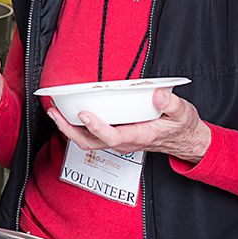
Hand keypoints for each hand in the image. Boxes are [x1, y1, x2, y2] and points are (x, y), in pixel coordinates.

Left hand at [45, 89, 212, 163]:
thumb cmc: (180, 128)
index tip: (84, 114)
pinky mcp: (114, 136)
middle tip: (55, 112)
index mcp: (140, 137)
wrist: (183, 141)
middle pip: (91, 142)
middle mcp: (124, 142)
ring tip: (54, 111)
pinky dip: (75, 126)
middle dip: (70, 129)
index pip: (113, 136)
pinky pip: (90, 136)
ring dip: (68, 128)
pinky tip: (66, 113)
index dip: (96, 127)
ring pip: (87, 141)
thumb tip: (158, 97)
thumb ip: (172, 105)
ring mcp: (117, 141)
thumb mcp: (184, 114)